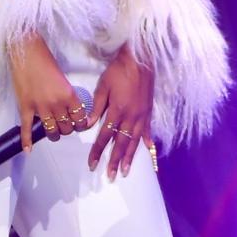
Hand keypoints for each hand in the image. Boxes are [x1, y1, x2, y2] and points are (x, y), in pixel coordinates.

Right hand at [9, 34, 86, 150]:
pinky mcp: (25, 108)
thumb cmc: (44, 60)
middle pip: (67, 128)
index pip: (80, 118)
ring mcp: (40, 108)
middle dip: (68, 129)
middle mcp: (56, 104)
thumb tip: (68, 107)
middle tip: (65, 125)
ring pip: (52, 131)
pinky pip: (27, 129)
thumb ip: (66, 94)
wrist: (25, 52)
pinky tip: (28, 150)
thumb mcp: (63, 78)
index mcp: (69, 95)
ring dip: (54, 134)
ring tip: (53, 132)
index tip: (80, 124)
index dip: (81, 124)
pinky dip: (27, 141)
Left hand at [88, 44, 153, 179]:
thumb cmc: (119, 71)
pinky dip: (147, 143)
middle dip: (114, 161)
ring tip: (125, 172)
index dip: (98, 151)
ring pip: (134, 142)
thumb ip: (96, 107)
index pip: (105, 136)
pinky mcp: (148, 112)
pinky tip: (148, 153)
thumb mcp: (103, 87)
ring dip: (129, 158)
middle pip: (121, 144)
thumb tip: (87, 126)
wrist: (140, 59)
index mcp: (118, 112)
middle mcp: (131, 118)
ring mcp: (142, 116)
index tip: (92, 164)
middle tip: (110, 177)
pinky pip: (148, 132)